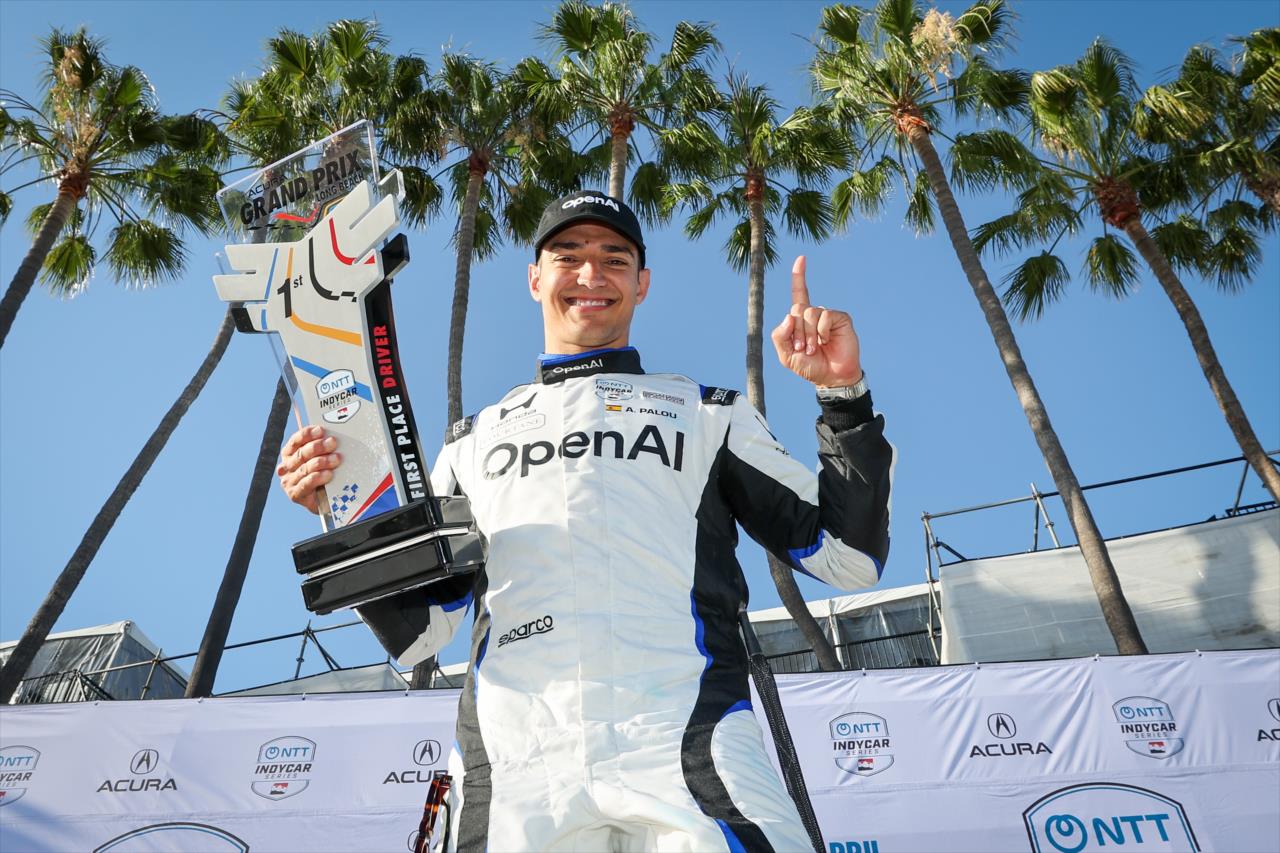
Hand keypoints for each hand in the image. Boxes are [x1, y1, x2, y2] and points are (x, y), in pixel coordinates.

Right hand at [277, 425, 339, 514]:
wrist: (324, 499)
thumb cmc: (323, 473)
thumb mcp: (322, 457)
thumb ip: (323, 447)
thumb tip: (333, 436)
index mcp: (289, 453)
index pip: (296, 441)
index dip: (307, 434)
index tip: (321, 430)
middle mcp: (286, 466)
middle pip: (301, 454)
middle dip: (318, 447)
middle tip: (332, 443)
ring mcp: (289, 481)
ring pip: (305, 468)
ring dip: (322, 462)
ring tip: (336, 459)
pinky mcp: (295, 494)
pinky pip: (306, 484)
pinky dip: (318, 477)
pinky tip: (328, 474)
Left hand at [770, 256, 862, 386]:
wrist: (831, 377)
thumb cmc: (809, 366)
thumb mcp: (786, 356)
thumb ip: (779, 337)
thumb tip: (788, 316)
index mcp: (800, 320)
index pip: (799, 293)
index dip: (799, 276)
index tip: (801, 259)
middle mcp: (814, 314)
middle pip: (797, 309)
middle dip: (797, 332)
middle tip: (803, 349)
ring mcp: (827, 316)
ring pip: (809, 313)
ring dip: (808, 334)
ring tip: (814, 348)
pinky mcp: (840, 318)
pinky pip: (824, 316)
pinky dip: (821, 331)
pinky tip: (827, 341)